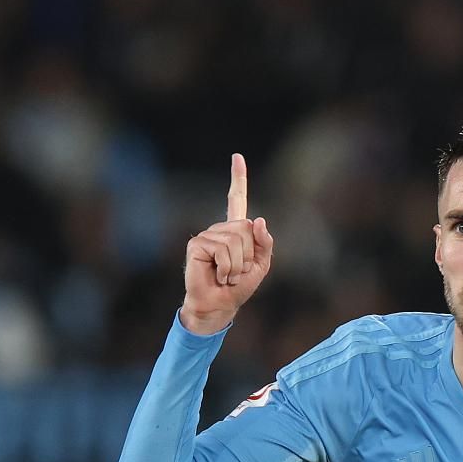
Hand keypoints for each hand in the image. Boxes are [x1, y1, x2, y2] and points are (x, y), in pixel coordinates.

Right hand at [180, 153, 274, 335]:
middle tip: (238, 271)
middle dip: (249, 256)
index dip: (238, 179)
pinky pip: (223, 250)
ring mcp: (208, 235)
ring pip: (237, 241)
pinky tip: (218, 275)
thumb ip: (265, 244)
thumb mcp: (261, 267)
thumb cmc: (239, 288)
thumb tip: (259, 220)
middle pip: (247, 229)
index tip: (237, 156)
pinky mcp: (197, 244)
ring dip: (238, 265)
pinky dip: (227, 268)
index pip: (236, 200)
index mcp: (236, 231)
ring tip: (228, 275)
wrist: (219, 305)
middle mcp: (221, 229)